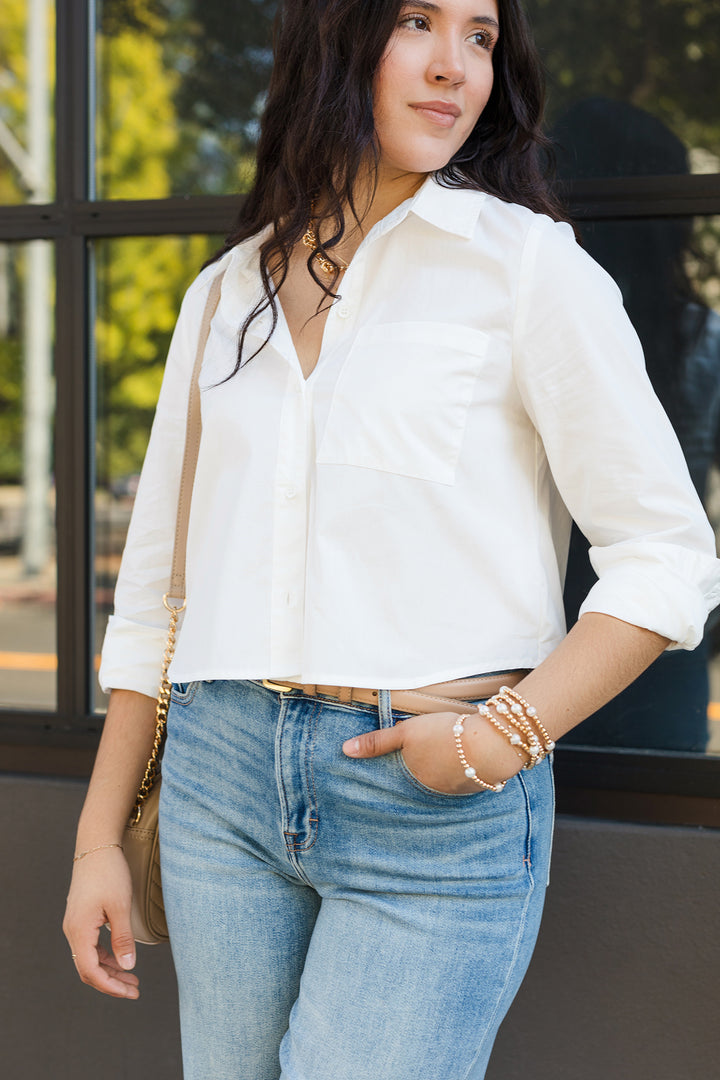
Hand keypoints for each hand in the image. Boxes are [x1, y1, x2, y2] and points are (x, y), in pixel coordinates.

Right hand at [62, 848, 139, 999]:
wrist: (97, 846)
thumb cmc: (109, 873)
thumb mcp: (120, 906)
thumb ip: (122, 939)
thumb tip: (127, 966)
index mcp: (79, 931)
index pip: (90, 971)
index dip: (110, 986)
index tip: (130, 992)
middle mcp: (73, 931)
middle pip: (88, 969)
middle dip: (111, 982)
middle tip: (135, 989)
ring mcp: (75, 924)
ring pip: (89, 958)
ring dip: (110, 970)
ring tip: (132, 977)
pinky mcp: (81, 918)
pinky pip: (90, 946)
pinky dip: (105, 956)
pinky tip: (121, 958)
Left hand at [342, 710, 523, 793]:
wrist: (491, 745)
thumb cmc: (446, 735)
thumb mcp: (406, 733)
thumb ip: (377, 742)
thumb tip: (346, 750)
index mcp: (415, 779)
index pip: (399, 780)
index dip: (400, 771)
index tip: (394, 772)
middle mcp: (435, 791)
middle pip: (423, 780)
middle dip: (424, 770)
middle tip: (428, 755)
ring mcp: (459, 790)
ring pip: (445, 779)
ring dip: (445, 769)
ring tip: (447, 753)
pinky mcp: (479, 784)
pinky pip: (466, 777)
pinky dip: (464, 768)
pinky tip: (468, 755)